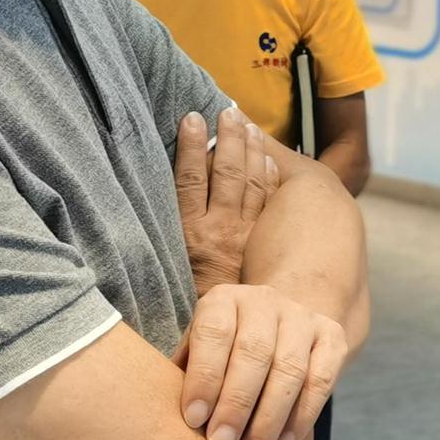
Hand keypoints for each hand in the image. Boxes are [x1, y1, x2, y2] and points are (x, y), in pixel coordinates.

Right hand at [173, 108, 280, 296]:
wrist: (218, 327)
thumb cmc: (189, 290)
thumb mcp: (170, 257)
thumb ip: (177, 222)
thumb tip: (177, 183)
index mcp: (186, 232)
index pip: (189, 179)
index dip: (191, 146)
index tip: (192, 118)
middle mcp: (216, 230)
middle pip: (224, 174)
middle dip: (227, 139)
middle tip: (229, 112)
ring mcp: (243, 235)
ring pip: (249, 184)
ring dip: (250, 151)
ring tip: (248, 126)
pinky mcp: (261, 243)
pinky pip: (267, 204)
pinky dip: (268, 178)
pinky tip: (269, 158)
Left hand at [176, 283, 347, 439]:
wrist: (278, 325)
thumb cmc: (223, 353)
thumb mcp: (197, 351)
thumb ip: (183, 375)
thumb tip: (156, 416)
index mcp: (224, 300)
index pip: (215, 334)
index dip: (205, 378)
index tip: (194, 420)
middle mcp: (265, 301)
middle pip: (254, 353)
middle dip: (236, 403)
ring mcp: (303, 318)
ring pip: (290, 369)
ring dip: (270, 417)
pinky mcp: (332, 338)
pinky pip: (322, 380)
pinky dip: (302, 416)